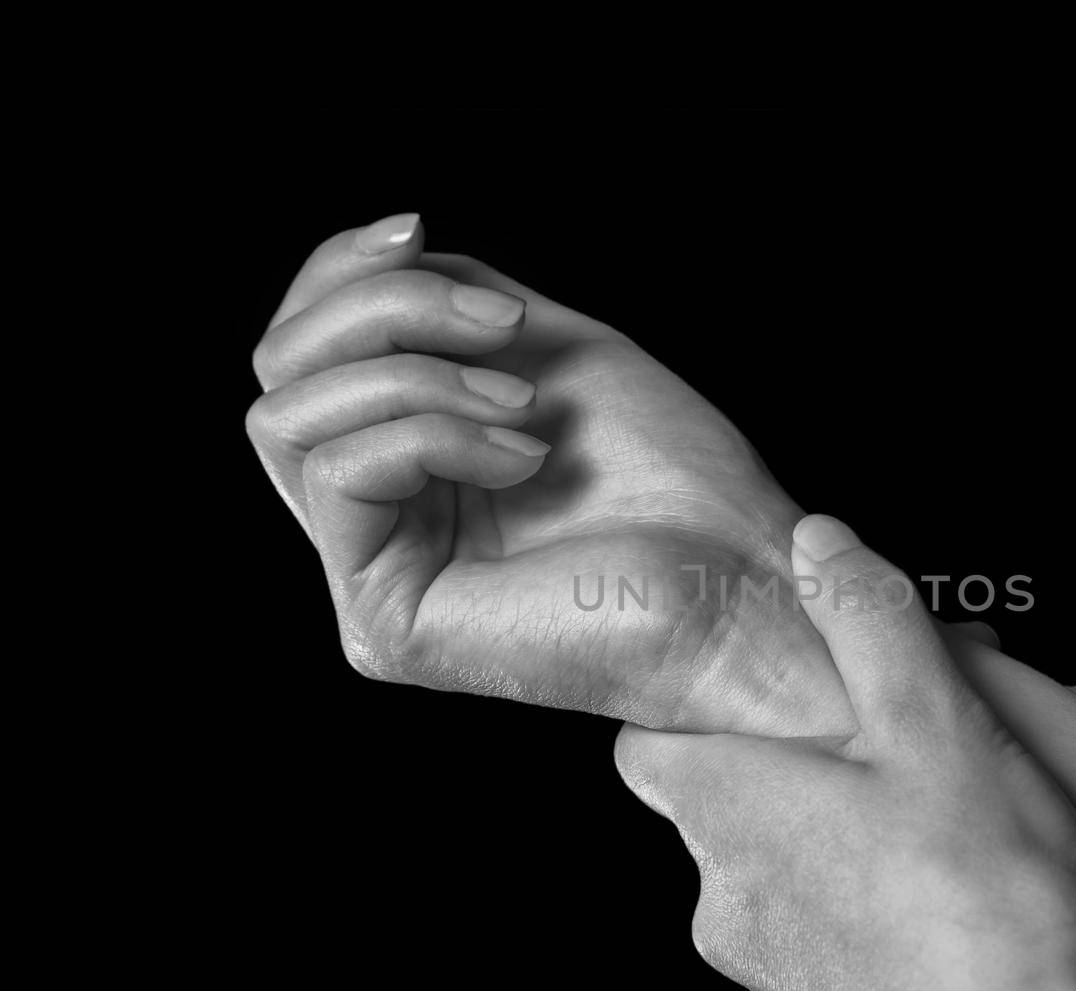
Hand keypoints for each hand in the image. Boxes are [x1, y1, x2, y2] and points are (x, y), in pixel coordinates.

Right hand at [246, 213, 851, 733]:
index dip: (342, 272)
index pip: (301, 351)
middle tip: (503, 325)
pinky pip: (340, 474)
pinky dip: (433, 433)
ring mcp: (373, 577)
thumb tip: (380, 257)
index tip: (419, 228)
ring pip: (286, 420)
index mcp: (404, 466)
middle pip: (278, 374)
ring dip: (416, 374)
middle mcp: (376, 523)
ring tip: (525, 403)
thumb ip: (446, 308)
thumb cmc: (677, 481)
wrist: (744, 581)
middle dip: (379, 309)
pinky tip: (524, 456)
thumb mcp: (547, 350)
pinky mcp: (387, 624)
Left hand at [614, 515, 1075, 990]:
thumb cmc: (989, 892)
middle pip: (722, 799)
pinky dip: (861, 900)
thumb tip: (816, 542)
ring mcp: (769, 970)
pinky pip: (821, 931)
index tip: (763, 685)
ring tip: (935, 811)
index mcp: (726, 809)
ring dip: (834, 831)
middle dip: (793, 761)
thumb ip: (867, 614)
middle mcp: (723, 897)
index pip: (646, 739)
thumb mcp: (936, 715)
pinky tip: (944, 886)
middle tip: (886, 736)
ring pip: (777, 867)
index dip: (698, 702)